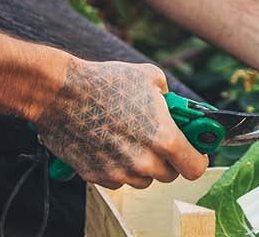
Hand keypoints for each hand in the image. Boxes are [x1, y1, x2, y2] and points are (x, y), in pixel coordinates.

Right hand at [33, 59, 208, 188]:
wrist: (61, 93)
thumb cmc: (105, 82)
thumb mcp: (149, 78)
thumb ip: (170, 99)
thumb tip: (176, 108)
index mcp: (164, 138)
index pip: (195, 167)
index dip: (197, 158)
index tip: (193, 151)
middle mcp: (144, 161)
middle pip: (170, 175)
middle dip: (167, 158)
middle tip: (156, 138)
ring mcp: (120, 172)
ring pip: (144, 179)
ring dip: (142, 165)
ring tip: (129, 138)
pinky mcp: (98, 176)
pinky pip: (118, 179)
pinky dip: (118, 167)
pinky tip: (109, 143)